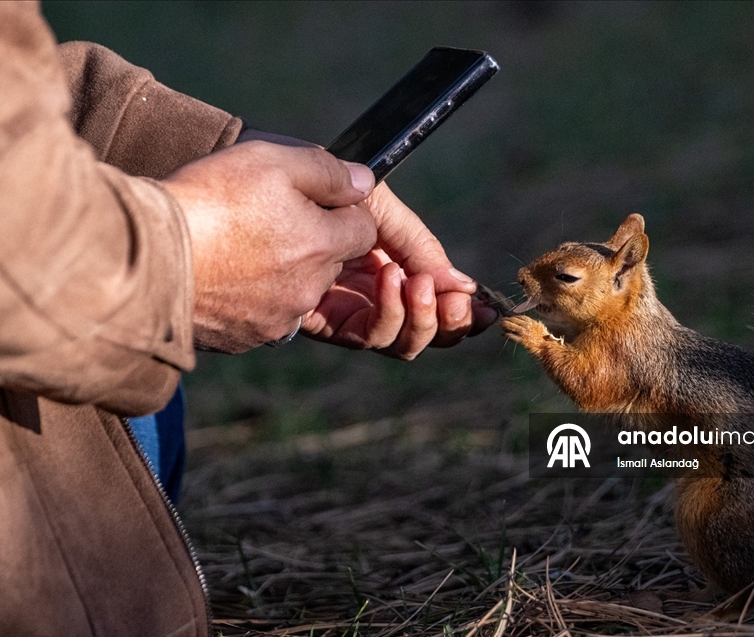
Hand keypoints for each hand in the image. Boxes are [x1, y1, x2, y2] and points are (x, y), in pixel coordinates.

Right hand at [162, 142, 376, 352]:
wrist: (146, 257)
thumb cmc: (208, 201)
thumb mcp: (271, 161)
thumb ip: (327, 171)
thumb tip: (363, 183)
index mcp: (323, 244)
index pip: (364, 230)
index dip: (338, 211)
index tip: (305, 201)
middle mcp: (309, 289)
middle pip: (330, 262)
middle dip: (310, 242)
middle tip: (262, 220)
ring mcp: (279, 318)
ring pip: (298, 290)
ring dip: (280, 271)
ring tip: (236, 246)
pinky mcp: (247, 337)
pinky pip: (263, 314)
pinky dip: (250, 297)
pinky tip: (221, 273)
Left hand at [302, 182, 500, 358]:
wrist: (266, 176)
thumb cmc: (319, 185)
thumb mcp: (377, 202)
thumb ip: (417, 242)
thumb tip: (463, 285)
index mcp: (392, 265)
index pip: (436, 303)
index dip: (463, 312)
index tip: (486, 308)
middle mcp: (374, 293)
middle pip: (423, 332)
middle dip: (448, 324)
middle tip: (456, 302)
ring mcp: (350, 308)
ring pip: (399, 343)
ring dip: (420, 319)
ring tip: (419, 282)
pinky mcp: (322, 319)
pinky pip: (365, 336)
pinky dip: (388, 312)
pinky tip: (392, 277)